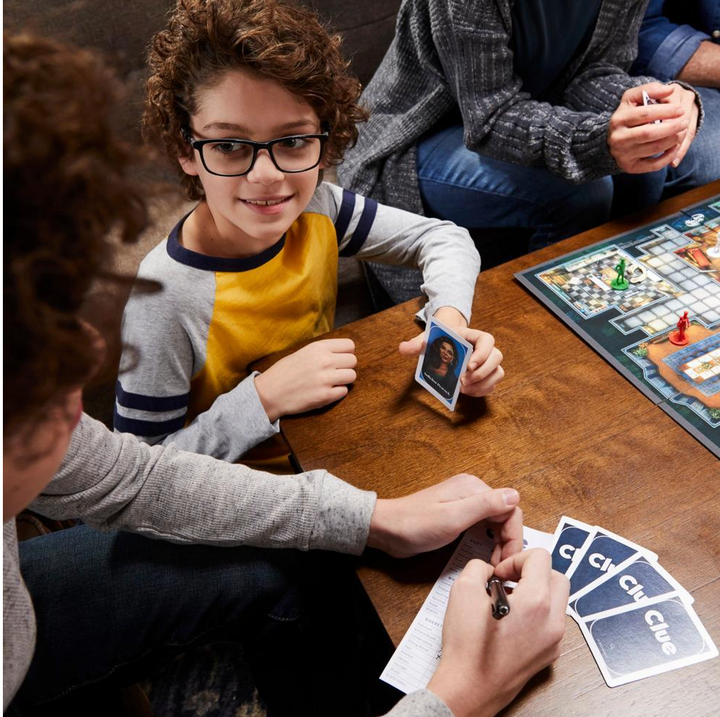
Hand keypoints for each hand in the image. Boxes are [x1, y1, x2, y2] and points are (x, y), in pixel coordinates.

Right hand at [254, 339, 355, 421]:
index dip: (346, 353)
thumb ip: (323, 351)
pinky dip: (337, 392)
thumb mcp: (303, 352)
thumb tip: (343, 353)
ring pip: (352, 376)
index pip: (349, 345)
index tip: (340, 359)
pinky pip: (344, 391)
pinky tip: (326, 391)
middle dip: (346, 367)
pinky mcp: (325, 396)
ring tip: (331, 382)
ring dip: (344, 380)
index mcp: (318, 348)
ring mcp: (325, 379)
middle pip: (353, 361)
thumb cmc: (284, 372)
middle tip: (335, 372)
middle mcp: (324, 361)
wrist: (269, 393)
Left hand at [367, 473, 521, 558]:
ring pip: (496, 522)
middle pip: (505, 515)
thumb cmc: (414, 524)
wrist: (386, 530)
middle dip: (508, 542)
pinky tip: (484, 555)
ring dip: (500, 543)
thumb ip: (485, 506)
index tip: (507, 560)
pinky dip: (488, 541)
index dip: (513, 536)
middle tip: (501, 567)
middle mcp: (471, 491)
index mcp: (473, 488)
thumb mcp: (452, 518)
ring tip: (494, 564)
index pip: (510, 508)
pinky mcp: (457, 515)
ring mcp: (464, 503)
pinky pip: (482, 527)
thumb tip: (515, 494)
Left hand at [400, 309, 503, 397]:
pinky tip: (466, 392)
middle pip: (497, 357)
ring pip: (498, 372)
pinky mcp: (487, 375)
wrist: (445, 344)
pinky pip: (492, 384)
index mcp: (472, 336)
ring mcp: (488, 363)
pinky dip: (482, 390)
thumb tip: (403, 348)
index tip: (468, 365)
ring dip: (483, 383)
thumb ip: (417, 344)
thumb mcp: (427, 339)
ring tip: (464, 388)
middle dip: (482, 372)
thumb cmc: (439, 340)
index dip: (482, 353)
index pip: (487, 340)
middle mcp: (484, 349)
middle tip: (463, 381)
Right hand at [427, 550, 568, 716]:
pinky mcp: (549, 654)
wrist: (469, 687)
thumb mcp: (463, 590)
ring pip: (557, 600)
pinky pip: (552, 621)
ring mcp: (554, 640)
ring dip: (536, 591)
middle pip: (557, 577)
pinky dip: (536, 613)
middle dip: (532, 572)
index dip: (515, 559)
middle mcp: (553, 621)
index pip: (541, 558)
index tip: (500, 573)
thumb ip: (478, 567)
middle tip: (508, 581)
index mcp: (536, 602)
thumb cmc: (468, 646)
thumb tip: (487, 569)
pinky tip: (511, 621)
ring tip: (508, 600)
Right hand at [608, 82, 697, 173]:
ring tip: (680, 133)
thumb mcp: (633, 98)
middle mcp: (618, 138)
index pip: (645, 114)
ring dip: (671, 141)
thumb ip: (651, 89)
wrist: (613, 138)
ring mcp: (622, 154)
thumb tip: (670, 89)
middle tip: (685, 122)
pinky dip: (667, 157)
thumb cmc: (628, 115)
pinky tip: (674, 148)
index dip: (666, 111)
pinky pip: (652, 165)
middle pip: (648, 133)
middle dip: (671, 127)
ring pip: (653, 148)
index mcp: (618, 119)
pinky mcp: (629, 166)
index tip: (681, 109)